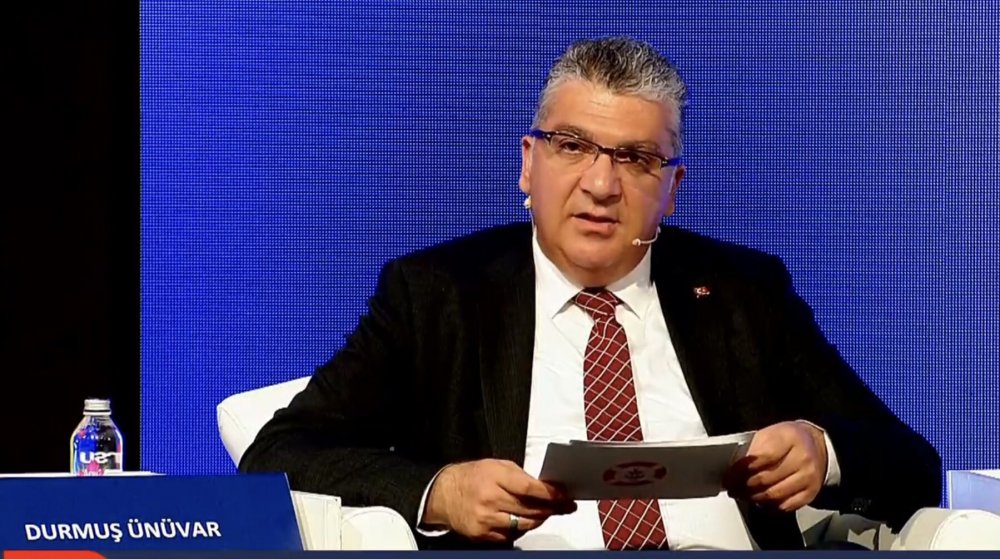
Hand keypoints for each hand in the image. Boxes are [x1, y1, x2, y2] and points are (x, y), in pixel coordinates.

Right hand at [421, 459, 576, 541]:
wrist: (443, 494)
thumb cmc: (470, 477)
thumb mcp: (495, 465)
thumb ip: (519, 476)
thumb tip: (544, 487)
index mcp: (494, 477)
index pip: (528, 488)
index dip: (550, 493)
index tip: (563, 495)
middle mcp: (490, 499)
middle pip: (530, 508)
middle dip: (551, 508)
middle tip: (564, 506)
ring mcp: (486, 519)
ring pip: (524, 524)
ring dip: (539, 519)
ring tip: (548, 513)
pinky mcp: (482, 534)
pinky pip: (510, 535)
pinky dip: (521, 528)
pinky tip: (526, 521)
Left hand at [724, 421, 827, 512]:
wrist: (817, 446)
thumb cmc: (787, 439)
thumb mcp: (769, 433)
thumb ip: (752, 449)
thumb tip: (733, 469)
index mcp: (789, 437)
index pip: (761, 457)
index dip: (741, 470)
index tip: (728, 476)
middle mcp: (802, 458)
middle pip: (766, 479)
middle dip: (743, 486)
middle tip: (731, 488)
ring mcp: (808, 477)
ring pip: (774, 495)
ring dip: (753, 497)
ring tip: (741, 495)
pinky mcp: (811, 493)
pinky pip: (785, 506)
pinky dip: (768, 506)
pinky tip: (759, 500)